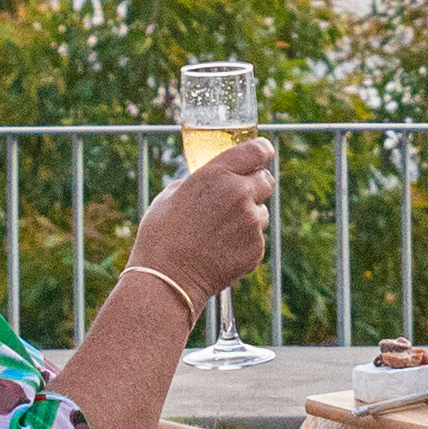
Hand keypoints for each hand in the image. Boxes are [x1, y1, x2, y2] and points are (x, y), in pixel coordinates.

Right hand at [131, 138, 274, 298]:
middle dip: (255, 185)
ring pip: (262, 212)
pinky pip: (257, 238)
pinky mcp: (256, 248)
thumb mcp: (171, 195)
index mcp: (217, 174)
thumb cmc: (161, 236)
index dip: (261, 151)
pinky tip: (220, 249)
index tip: (261, 154)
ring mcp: (251, 223)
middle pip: (266, 180)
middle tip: (238, 196)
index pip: (257, 150)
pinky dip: (244, 241)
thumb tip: (209, 181)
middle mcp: (239, 194)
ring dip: (249, 216)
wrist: (167, 278)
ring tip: (220, 231)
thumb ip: (197, 181)